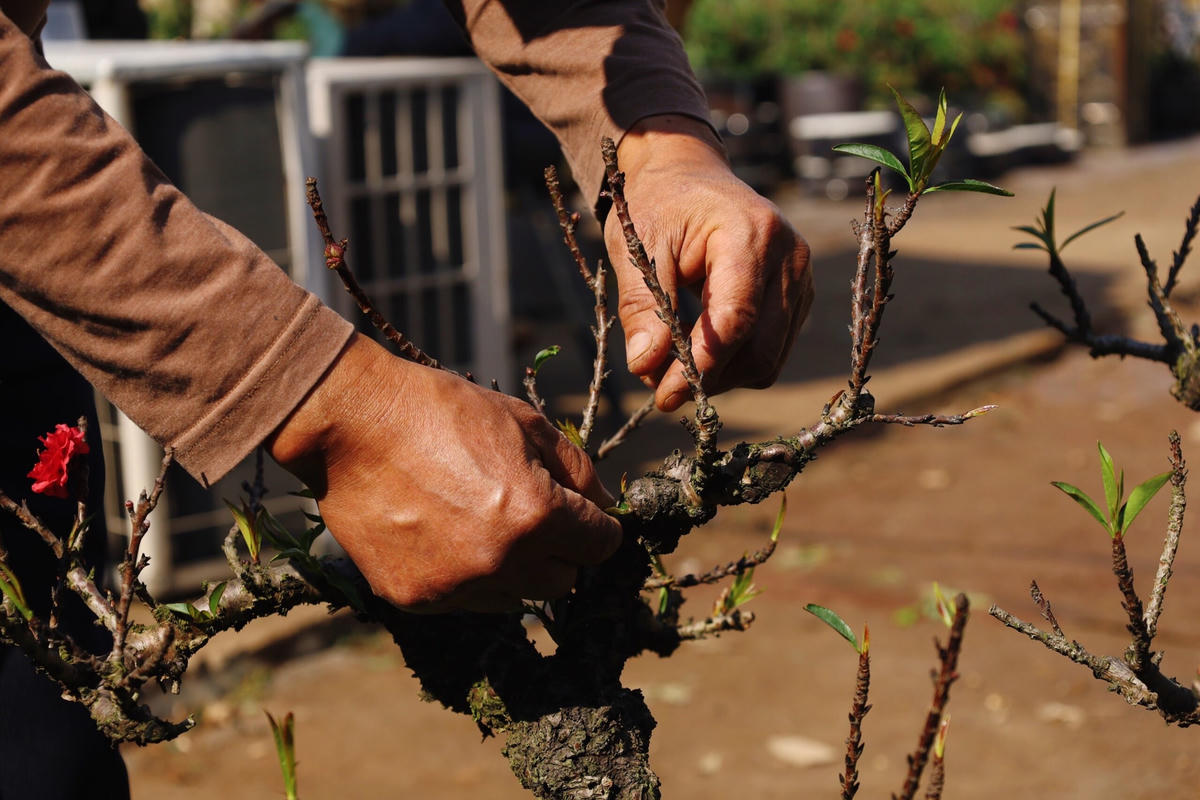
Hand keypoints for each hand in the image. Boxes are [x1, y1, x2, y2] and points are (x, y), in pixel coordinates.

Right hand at [267, 334, 622, 611]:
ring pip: (517, 598)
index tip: (583, 514)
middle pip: (564, 581)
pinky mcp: (416, 599)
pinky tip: (441, 533)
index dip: (597, 525)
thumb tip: (605, 506)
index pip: (601, 545)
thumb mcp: (523, 422)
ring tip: (479, 520)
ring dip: (513, 567)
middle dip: (558, 551)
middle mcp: (502, 561)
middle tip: (530, 515)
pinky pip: (466, 601)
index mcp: (537, 513)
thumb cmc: (441, 411)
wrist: (350, 423)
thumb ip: (576, 469)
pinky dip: (466, 576)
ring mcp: (456, 586)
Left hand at [605, 115, 813, 411]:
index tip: (664, 394)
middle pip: (759, 349)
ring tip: (673, 366)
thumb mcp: (638, 248)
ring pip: (768, 359)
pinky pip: (771, 351)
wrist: (690, 176)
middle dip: (709, 378)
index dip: (701, 364)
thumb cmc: (660, 205)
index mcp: (752, 233)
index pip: (736, 318)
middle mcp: (790, 257)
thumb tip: (645, 367)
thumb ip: (641, 307)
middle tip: (659, 388)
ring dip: (720, 376)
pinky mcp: (799, 298)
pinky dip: (733, 364)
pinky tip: (699, 351)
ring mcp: (802, 279)